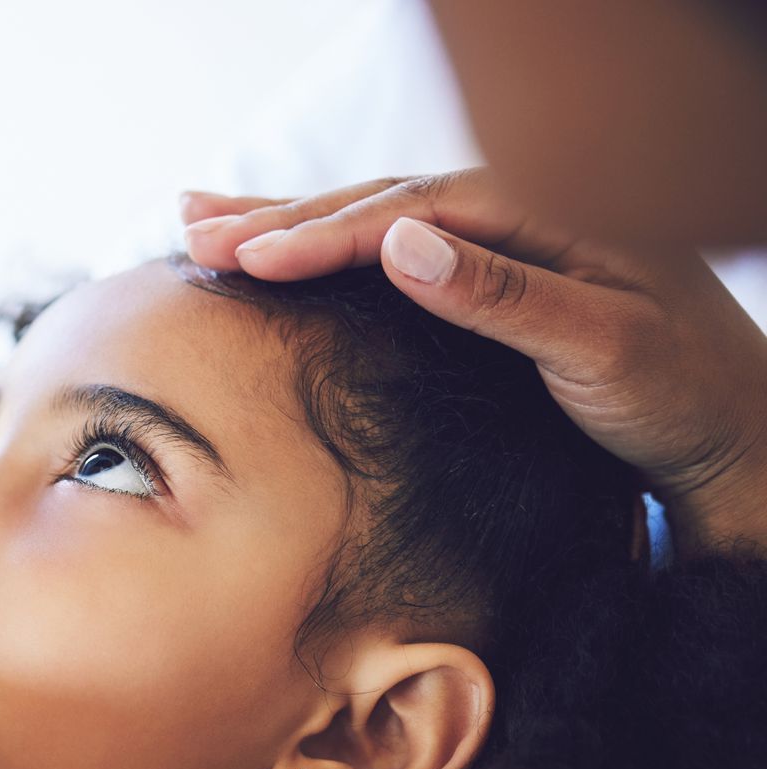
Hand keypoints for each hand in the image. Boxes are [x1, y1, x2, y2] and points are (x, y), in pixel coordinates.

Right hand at [180, 169, 766, 554]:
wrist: (732, 434)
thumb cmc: (679, 395)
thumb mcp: (601, 347)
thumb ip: (503, 294)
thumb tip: (400, 242)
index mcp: (545, 214)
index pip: (411, 210)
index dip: (323, 232)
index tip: (247, 258)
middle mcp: (517, 213)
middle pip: (377, 201)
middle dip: (278, 216)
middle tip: (189, 232)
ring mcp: (499, 244)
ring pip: (373, 218)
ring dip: (284, 219)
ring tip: (198, 221)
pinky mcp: (485, 280)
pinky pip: (390, 249)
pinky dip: (325, 245)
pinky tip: (278, 243)